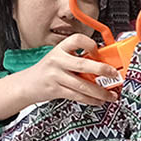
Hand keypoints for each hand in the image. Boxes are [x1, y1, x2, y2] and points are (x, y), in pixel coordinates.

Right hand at [0, 34, 118, 118]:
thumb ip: (77, 58)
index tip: (99, 51)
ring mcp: (56, 76)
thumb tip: (104, 62)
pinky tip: (99, 100)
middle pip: (83, 64)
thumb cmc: (48, 70)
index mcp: (60, 49)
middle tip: (114, 73)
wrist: (27, 84)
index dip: (90, 44)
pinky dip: (91, 100)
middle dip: (102, 69)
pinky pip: (77, 96)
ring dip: (100, 91)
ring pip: (82, 84)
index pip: (77, 39)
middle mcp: (57, 60)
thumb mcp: (60, 58)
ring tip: (111, 95)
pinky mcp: (56, 90)